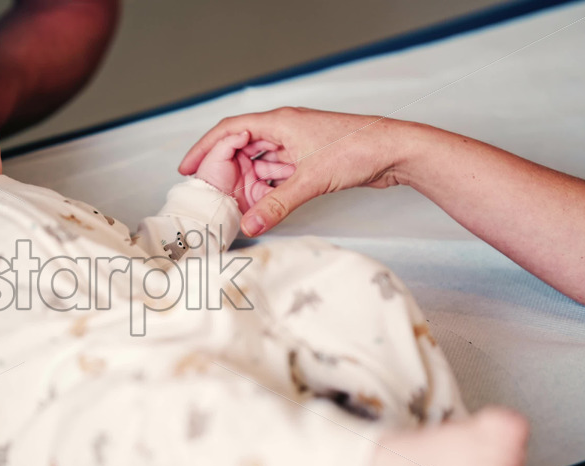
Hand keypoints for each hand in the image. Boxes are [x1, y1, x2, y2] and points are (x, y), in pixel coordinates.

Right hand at [181, 107, 414, 235]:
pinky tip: (263, 206)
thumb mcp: (311, 180)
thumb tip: (250, 225)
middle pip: (241, 150)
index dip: (204, 148)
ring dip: (248, 185)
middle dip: (226, 174)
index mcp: (279, 122)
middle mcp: (284, 130)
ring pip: (259, 164)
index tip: (187, 168)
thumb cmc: (358, 149)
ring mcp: (297, 145)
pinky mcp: (309, 160)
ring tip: (237, 207)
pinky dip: (267, 189)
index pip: (229, 130)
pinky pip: (277, 174)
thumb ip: (277, 204)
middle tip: (213, 197)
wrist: (396, 151)